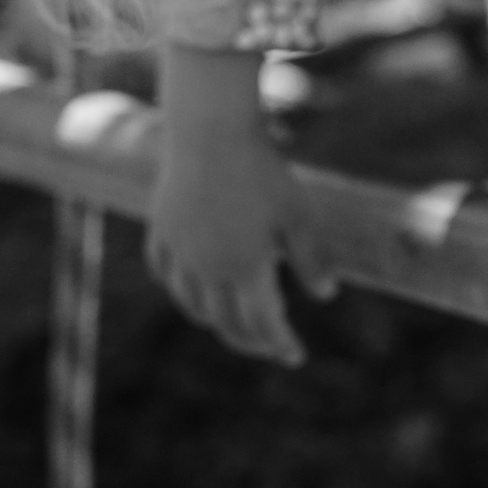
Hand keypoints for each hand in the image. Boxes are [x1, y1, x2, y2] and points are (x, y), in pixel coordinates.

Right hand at [147, 103, 330, 366]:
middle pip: (226, 323)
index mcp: (245, 269)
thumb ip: (311, 258)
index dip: (279, 344)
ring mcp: (180, 251)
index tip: (294, 357)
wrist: (210, 130)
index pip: (263, 324)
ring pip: (192, 304)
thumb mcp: (298, 213)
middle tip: (268, 346)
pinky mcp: (161, 230)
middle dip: (250, 340)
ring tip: (232, 321)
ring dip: (214, 320)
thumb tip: (326, 296)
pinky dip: (181, 289)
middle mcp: (207, 269)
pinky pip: (165, 273)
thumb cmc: (263, 169)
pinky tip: (191, 288)